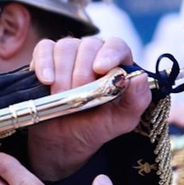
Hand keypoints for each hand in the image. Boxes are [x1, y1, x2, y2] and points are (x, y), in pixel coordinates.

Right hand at [24, 37, 149, 180]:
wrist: (65, 138)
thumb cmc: (97, 125)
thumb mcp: (121, 120)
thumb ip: (137, 100)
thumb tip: (139, 77)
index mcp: (117, 63)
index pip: (117, 46)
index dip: (110, 54)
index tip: (101, 68)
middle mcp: (94, 53)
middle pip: (90, 45)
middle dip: (82, 72)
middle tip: (77, 96)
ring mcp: (70, 52)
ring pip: (66, 47)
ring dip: (63, 73)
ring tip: (61, 96)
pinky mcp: (46, 56)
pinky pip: (44, 49)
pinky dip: (44, 63)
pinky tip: (46, 81)